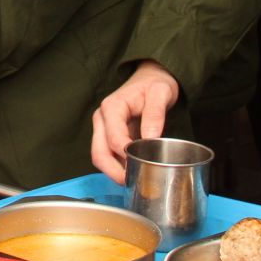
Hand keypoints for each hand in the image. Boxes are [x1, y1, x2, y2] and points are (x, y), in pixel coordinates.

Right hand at [90, 61, 181, 182]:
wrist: (151, 78)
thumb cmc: (155, 84)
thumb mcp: (161, 92)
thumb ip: (155, 113)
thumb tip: (151, 137)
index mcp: (112, 107)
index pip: (113, 139)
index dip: (125, 157)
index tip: (141, 167)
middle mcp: (102, 118)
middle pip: (99, 152)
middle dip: (113, 171)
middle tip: (132, 182)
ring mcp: (103, 127)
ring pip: (100, 156)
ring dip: (113, 171)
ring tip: (133, 179)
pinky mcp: (109, 134)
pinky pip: (108, 154)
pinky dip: (117, 166)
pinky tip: (132, 171)